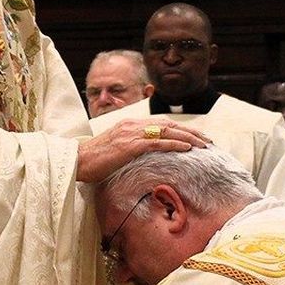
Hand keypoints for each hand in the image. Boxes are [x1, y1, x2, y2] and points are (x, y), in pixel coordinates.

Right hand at [74, 118, 209, 183]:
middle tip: (208, 140)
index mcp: (129, 125)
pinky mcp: (129, 145)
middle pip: (169, 125)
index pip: (161, 123)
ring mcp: (131, 134)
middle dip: (191, 132)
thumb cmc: (92, 161)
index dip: (181, 129)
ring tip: (204, 145)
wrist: (75, 161)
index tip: (197, 137)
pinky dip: (174, 144)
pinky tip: (187, 149)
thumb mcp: (114, 151)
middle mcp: (132, 125)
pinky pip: (157, 143)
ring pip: (167, 132)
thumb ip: (130, 149)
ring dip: (188, 138)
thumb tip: (145, 157)